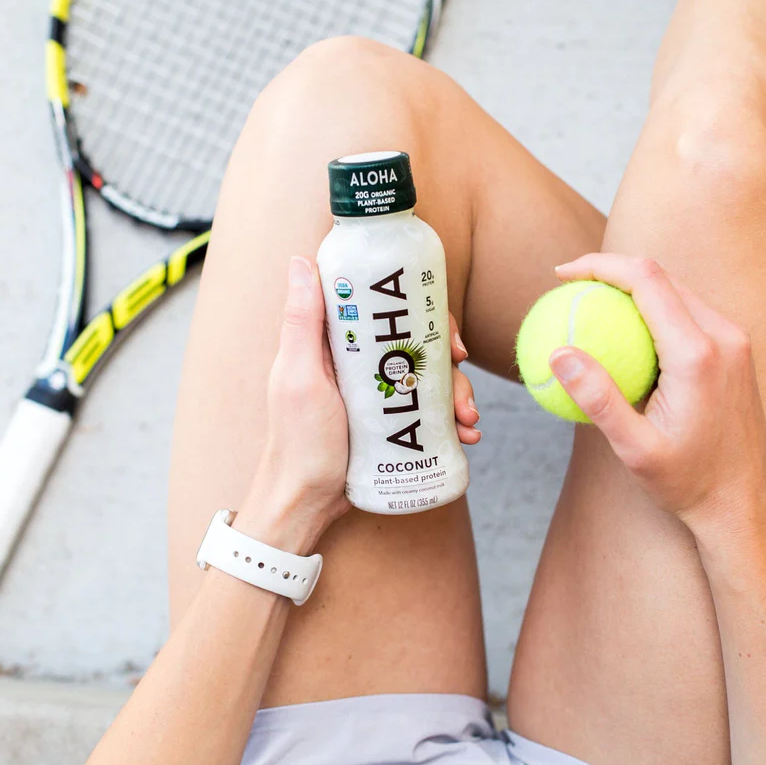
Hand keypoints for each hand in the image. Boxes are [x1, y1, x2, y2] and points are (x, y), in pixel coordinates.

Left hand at [239, 258, 480, 547]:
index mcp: (335, 344)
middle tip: (461, 372)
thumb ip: (302, 321)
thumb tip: (303, 260)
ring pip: (428, 377)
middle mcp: (358, 363)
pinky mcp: (388, 421)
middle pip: (414, 342)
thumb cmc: (298, 443)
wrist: (306, 504)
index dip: (418, 311)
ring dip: (456, 392)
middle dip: (446, 358)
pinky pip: (429, 410)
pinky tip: (465, 434)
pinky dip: (451, 419)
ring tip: (468, 419)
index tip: (441, 331)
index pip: (382, 309)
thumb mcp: (300, 377)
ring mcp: (375, 393)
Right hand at [549, 253, 765, 543]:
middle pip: (661, 277)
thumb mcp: (635, 448)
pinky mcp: (734, 351)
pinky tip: (622, 334)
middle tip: (567, 288)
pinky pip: (688, 314)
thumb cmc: (688, 482)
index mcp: (698, 354)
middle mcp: (724, 337)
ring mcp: (734, 342)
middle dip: (610, 271)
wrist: (742, 503)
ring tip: (588, 305)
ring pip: (675, 292)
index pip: (647, 281)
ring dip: (631, 289)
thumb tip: (558, 353)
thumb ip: (597, 398)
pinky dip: (651, 311)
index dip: (600, 266)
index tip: (562, 275)